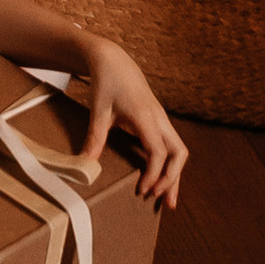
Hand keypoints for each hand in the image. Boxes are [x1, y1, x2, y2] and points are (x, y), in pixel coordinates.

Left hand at [71, 40, 187, 207]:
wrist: (113, 61)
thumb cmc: (106, 83)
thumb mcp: (98, 111)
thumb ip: (94, 138)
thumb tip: (85, 165)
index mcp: (146, 116)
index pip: (159, 152)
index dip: (154, 174)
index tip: (143, 190)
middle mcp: (159, 118)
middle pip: (179, 153)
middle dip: (173, 179)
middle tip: (164, 202)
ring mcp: (161, 119)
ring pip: (178, 150)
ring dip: (174, 174)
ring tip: (168, 199)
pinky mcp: (158, 120)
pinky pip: (170, 145)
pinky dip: (169, 164)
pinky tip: (160, 179)